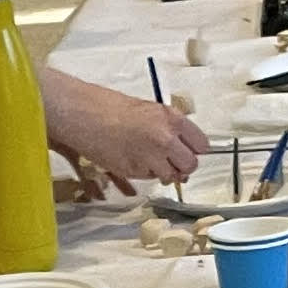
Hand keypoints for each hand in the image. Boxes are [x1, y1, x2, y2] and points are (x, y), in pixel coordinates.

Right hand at [43, 66, 205, 188]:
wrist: (85, 115)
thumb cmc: (112, 108)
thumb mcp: (150, 112)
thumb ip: (169, 130)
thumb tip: (181, 152)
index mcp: (173, 119)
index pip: (202, 145)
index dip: (193, 150)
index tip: (186, 152)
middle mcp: (166, 139)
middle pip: (191, 165)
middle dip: (181, 166)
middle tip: (168, 161)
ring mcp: (152, 157)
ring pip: (171, 177)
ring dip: (162, 172)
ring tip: (145, 158)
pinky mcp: (135, 171)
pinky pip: (149, 178)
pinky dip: (144, 174)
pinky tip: (131, 159)